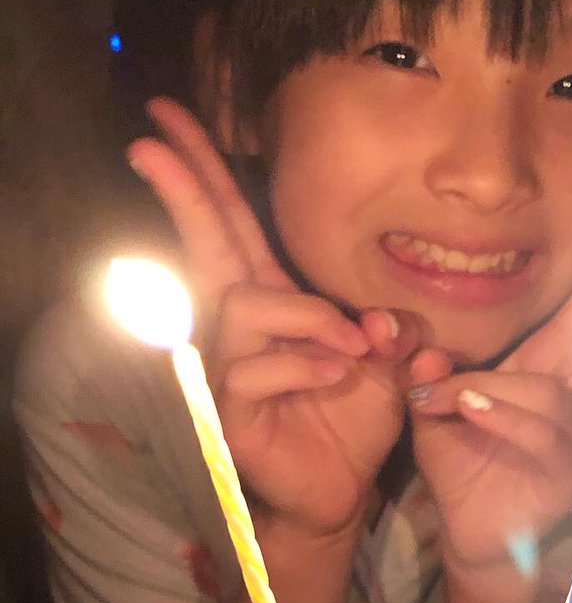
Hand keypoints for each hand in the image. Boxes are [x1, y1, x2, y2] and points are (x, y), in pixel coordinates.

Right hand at [128, 98, 423, 536]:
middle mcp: (241, 324)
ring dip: (308, 316)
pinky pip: (255, 366)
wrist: (344, 487)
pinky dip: (305, 364)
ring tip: (351, 348)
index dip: (207, 171)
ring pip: (246, 303)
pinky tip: (336, 374)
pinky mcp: (228, 407)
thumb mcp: (389, 365)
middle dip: (185, 186)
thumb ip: (392, 332)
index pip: (236, 225)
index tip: (172, 114)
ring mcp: (228, 364)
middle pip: (207, 241)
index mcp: (275, 301)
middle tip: (149, 139)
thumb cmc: (356, 418)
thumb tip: (382, 320)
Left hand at [408, 201, 571, 568]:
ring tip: (446, 401)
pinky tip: (470, 410)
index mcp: (552, 365)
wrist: (472, 534)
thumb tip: (422, 347)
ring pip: (552, 391)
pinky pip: (539, 433)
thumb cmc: (464, 465)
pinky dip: (502, 417)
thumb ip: (432, 374)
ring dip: (499, 390)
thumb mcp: (437, 409)